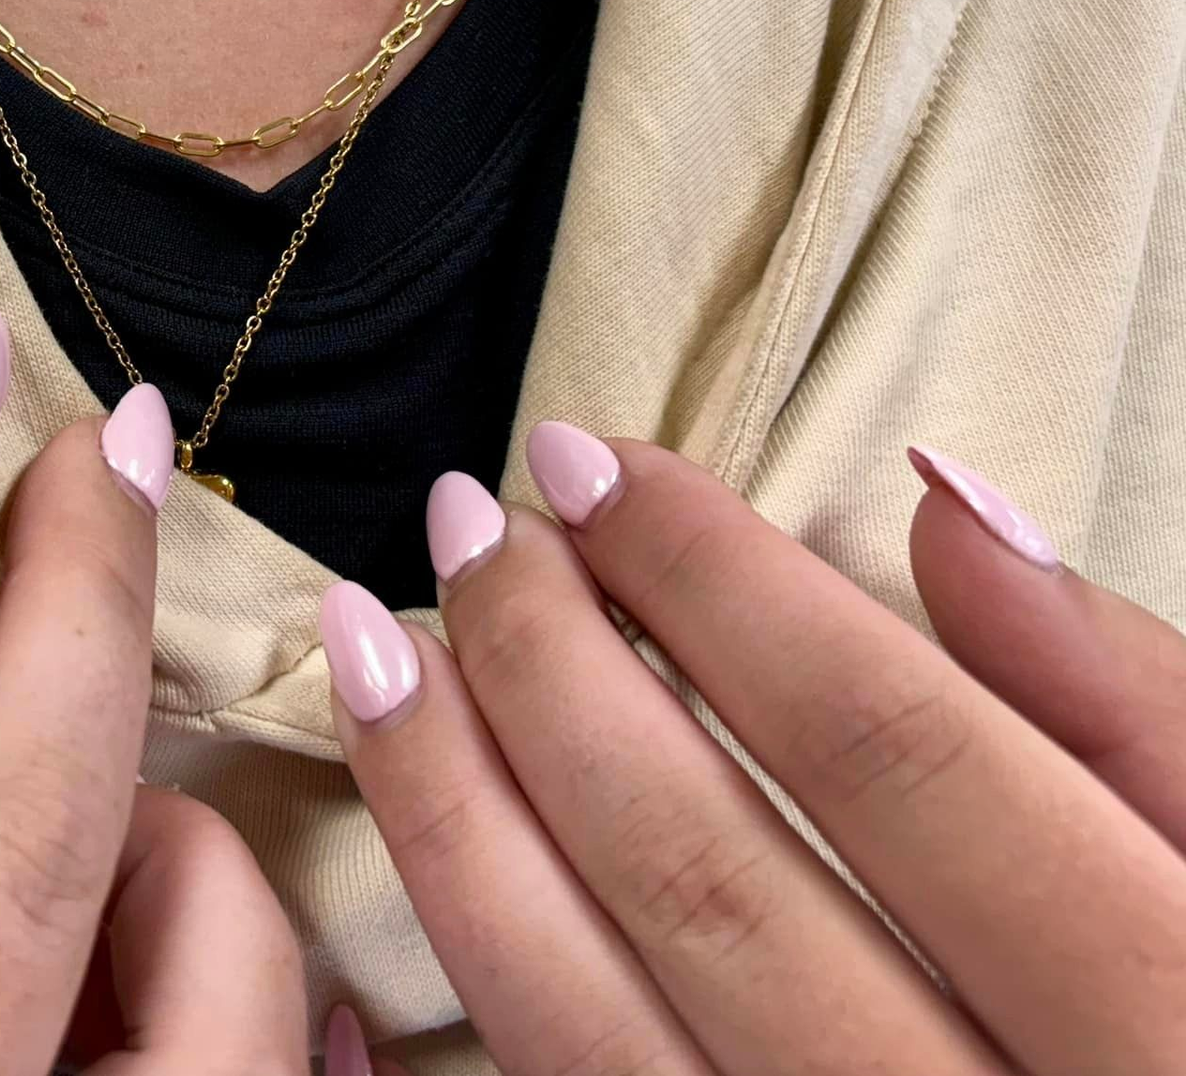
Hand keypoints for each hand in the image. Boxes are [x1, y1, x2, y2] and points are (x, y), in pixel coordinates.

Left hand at [320, 428, 1185, 1074]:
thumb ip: (1131, 701)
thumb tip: (947, 497)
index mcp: (1141, 1020)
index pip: (885, 751)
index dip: (715, 582)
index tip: (593, 462)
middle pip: (701, 869)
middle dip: (552, 667)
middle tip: (471, 523)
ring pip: (581, 1004)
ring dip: (453, 800)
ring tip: (373, 641)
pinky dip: (462, 954)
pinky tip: (409, 823)